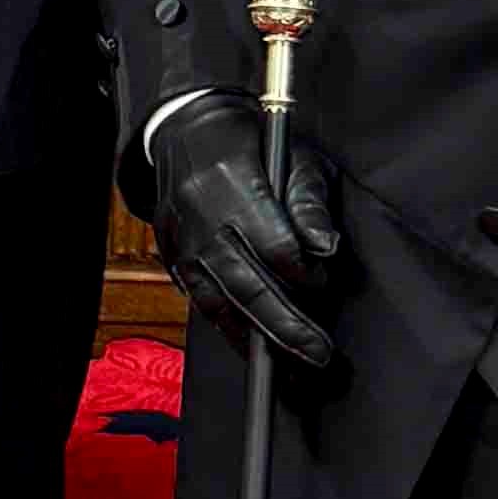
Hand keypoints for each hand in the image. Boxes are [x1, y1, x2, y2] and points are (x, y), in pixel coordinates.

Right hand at [147, 87, 343, 378]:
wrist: (185, 129)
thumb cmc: (251, 142)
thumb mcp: (295, 157)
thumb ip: (311, 204)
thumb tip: (326, 250)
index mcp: (233, 184)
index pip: (275, 247)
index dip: (305, 274)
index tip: (324, 283)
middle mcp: (201, 217)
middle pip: (248, 285)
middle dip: (286, 326)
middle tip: (319, 354)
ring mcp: (181, 241)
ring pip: (219, 302)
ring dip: (256, 339)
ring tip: (290, 369)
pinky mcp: (171, 256)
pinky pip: (200, 302)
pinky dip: (228, 327)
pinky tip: (253, 346)